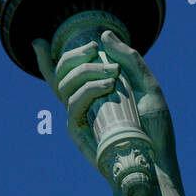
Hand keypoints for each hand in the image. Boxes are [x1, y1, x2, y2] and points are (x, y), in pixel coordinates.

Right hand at [32, 30, 178, 178]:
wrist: (158, 161)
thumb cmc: (155, 128)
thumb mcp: (148, 86)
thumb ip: (130, 59)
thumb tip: (105, 34)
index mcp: (94, 94)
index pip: (63, 75)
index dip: (44, 60)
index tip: (37, 41)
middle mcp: (83, 105)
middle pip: (60, 74)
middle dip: (74, 55)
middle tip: (96, 48)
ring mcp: (79, 118)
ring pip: (64, 86)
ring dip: (86, 71)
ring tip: (112, 74)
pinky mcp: (79, 132)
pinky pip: (73, 105)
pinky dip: (88, 90)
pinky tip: (108, 86)